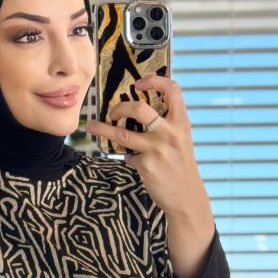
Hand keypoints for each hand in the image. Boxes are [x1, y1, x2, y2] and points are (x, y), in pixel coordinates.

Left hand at [85, 74, 205, 217]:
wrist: (186, 197)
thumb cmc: (181, 164)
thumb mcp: (181, 139)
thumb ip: (167, 124)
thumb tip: (137, 111)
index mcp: (181, 122)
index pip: (172, 90)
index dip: (154, 81)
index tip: (138, 84)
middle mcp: (169, 133)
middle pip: (139, 109)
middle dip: (120, 108)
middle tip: (113, 113)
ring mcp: (157, 149)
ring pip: (121, 134)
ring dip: (102, 129)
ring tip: (91, 127)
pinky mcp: (146, 166)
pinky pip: (128, 156)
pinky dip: (128, 157)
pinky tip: (134, 161)